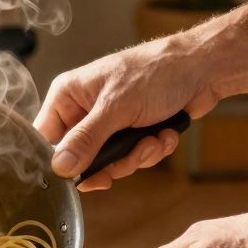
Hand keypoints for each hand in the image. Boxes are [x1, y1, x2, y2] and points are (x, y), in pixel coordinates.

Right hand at [35, 33, 219, 190]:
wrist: (202, 70)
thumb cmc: (156, 73)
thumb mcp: (116, 108)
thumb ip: (85, 140)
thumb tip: (60, 167)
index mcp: (68, 95)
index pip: (46, 138)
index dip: (60, 161)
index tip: (78, 177)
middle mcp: (85, 110)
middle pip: (81, 158)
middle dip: (112, 161)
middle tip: (130, 155)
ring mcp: (109, 123)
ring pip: (110, 162)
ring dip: (137, 156)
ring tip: (154, 139)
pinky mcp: (132, 132)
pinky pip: (132, 158)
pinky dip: (152, 150)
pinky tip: (165, 134)